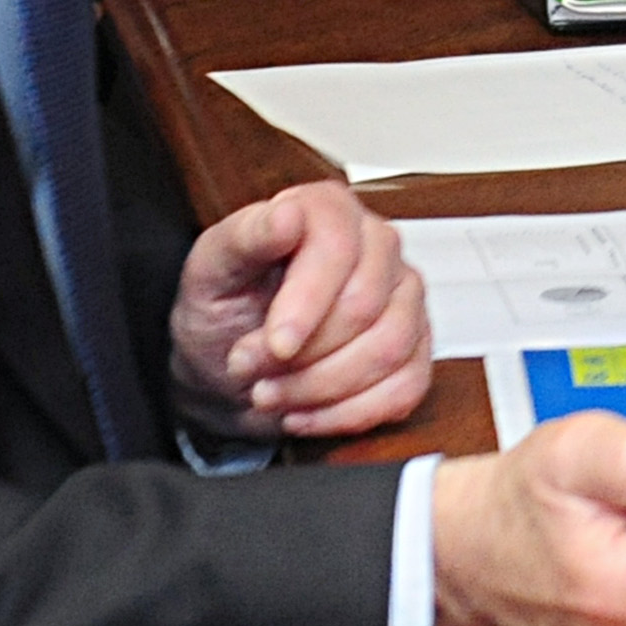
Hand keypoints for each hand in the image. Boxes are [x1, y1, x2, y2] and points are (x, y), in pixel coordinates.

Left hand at [165, 184, 432, 442]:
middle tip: (250, 368)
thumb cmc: (221, 312)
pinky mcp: (415, 349)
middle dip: (304, 355)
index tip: (274, 344)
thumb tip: (287, 215)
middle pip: (365, 306)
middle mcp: (378, 246)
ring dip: (322, 388)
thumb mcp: (210, 272)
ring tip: (271, 394)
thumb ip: (246, 238)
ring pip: (389, 350)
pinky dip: (349, 415)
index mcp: (329, 210)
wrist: (228, 367)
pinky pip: (405, 389)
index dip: (307, 304)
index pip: (338, 250)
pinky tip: (305, 415)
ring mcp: (404, 297)